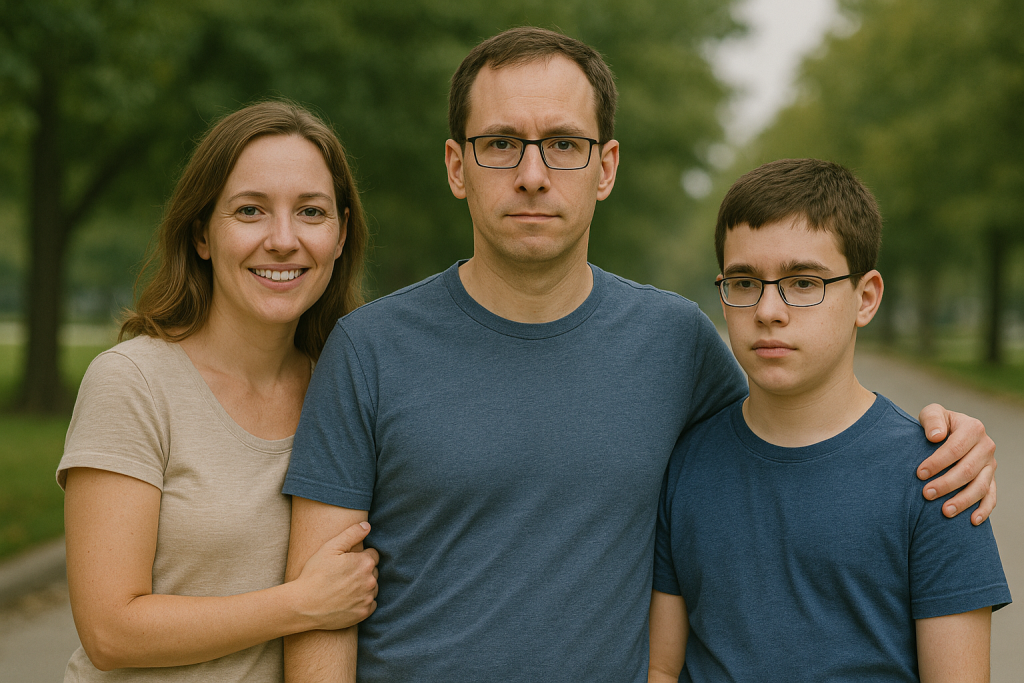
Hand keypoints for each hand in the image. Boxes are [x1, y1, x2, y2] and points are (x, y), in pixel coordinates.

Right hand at [294, 521, 378, 629]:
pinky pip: (370, 604)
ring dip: (363, 586)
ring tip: (344, 587)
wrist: (303, 605)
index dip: (359, 556)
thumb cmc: (314, 574)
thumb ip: (351, 534)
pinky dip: (362, 601)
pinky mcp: (363, 613)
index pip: (373, 555)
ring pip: (372, 588)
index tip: (347, 562)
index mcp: (364, 563)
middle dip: (362, 571)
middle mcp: (370, 581)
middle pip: (374, 571)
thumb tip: (367, 526)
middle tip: (343, 575)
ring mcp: (367, 598)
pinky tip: (347, 599)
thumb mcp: (329, 548)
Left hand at [916, 404, 996, 525]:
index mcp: (973, 428)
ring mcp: (990, 465)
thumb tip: (936, 436)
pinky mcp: (990, 479)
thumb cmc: (935, 425)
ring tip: (944, 512)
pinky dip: (984, 510)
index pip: (956, 448)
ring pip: (980, 486)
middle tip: (926, 494)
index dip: (938, 462)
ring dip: (963, 501)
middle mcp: (986, 446)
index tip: (919, 474)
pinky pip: (991, 497)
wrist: (946, 433)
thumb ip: (932, 419)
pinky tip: (972, 521)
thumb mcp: (932, 414)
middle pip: (968, 470)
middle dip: (947, 484)